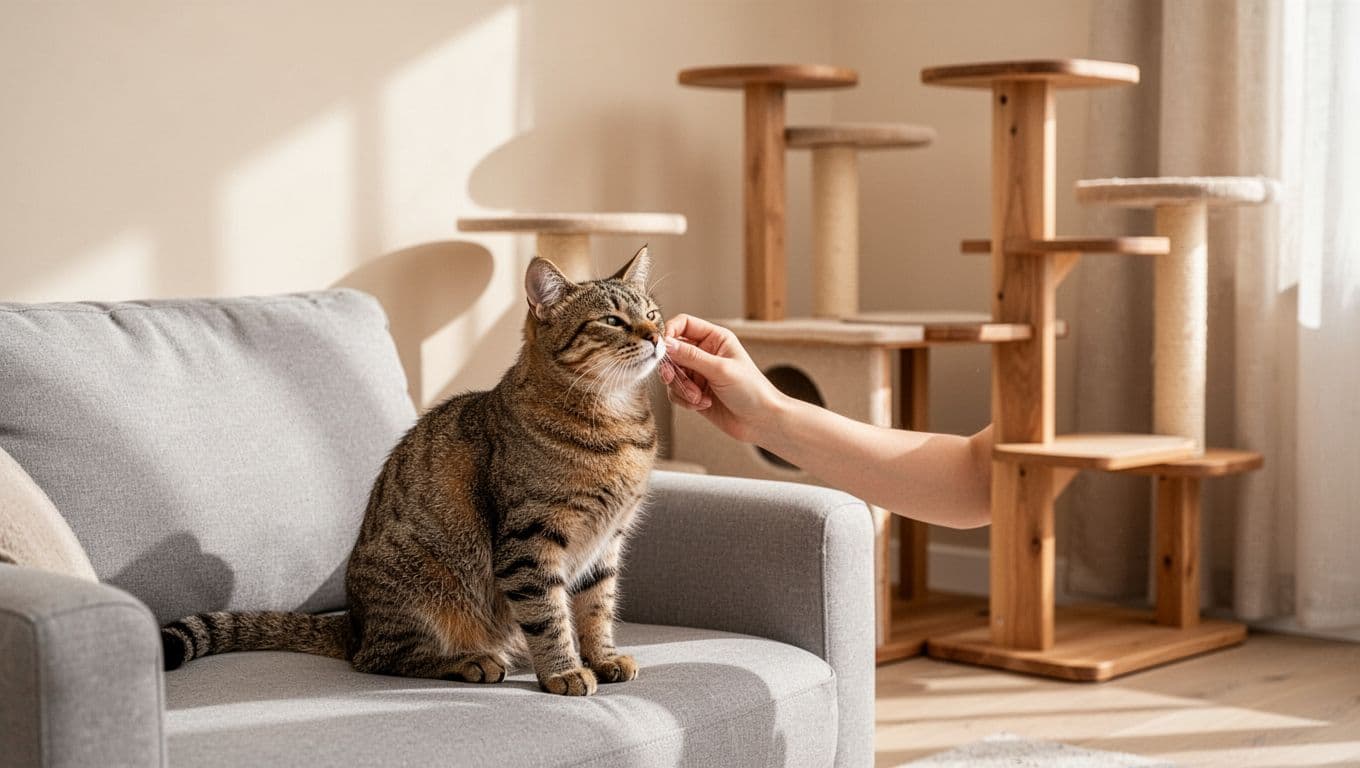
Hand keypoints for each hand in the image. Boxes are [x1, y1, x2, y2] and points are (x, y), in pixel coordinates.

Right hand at [659, 314, 784, 443]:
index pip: (683, 324)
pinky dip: (684, 400)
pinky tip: (703, 404)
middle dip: (672, 368)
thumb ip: (691, 357)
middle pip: (672, 351)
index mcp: (715, 338)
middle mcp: (704, 353)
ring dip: (681, 388)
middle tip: (672, 377)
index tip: (662, 348)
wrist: (760, 421)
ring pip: (672, 374)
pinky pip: (675, 392)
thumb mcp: (720, 369)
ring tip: (698, 397)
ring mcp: (698, 373)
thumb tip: (666, 344)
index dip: (669, 332)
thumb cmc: (751, 390)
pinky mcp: (694, 392)